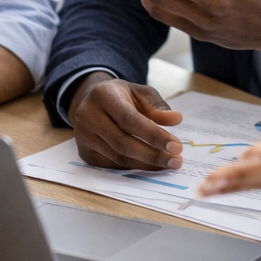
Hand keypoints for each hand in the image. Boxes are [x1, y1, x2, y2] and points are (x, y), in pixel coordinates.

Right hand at [68, 72, 184, 169]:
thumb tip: (175, 119)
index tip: (176, 146)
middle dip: (153, 155)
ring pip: (118, 157)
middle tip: (176, 161)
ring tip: (167, 164)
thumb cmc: (121, 97)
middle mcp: (88, 115)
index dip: (154, 135)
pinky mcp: (84, 152)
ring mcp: (83, 136)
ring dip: (146, 164)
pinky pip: (112, 165)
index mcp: (102, 95)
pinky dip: (134, 168)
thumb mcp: (140, 93)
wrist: (92, 102)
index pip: (130, 120)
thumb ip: (157, 106)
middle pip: (123, 143)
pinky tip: (150, 166)